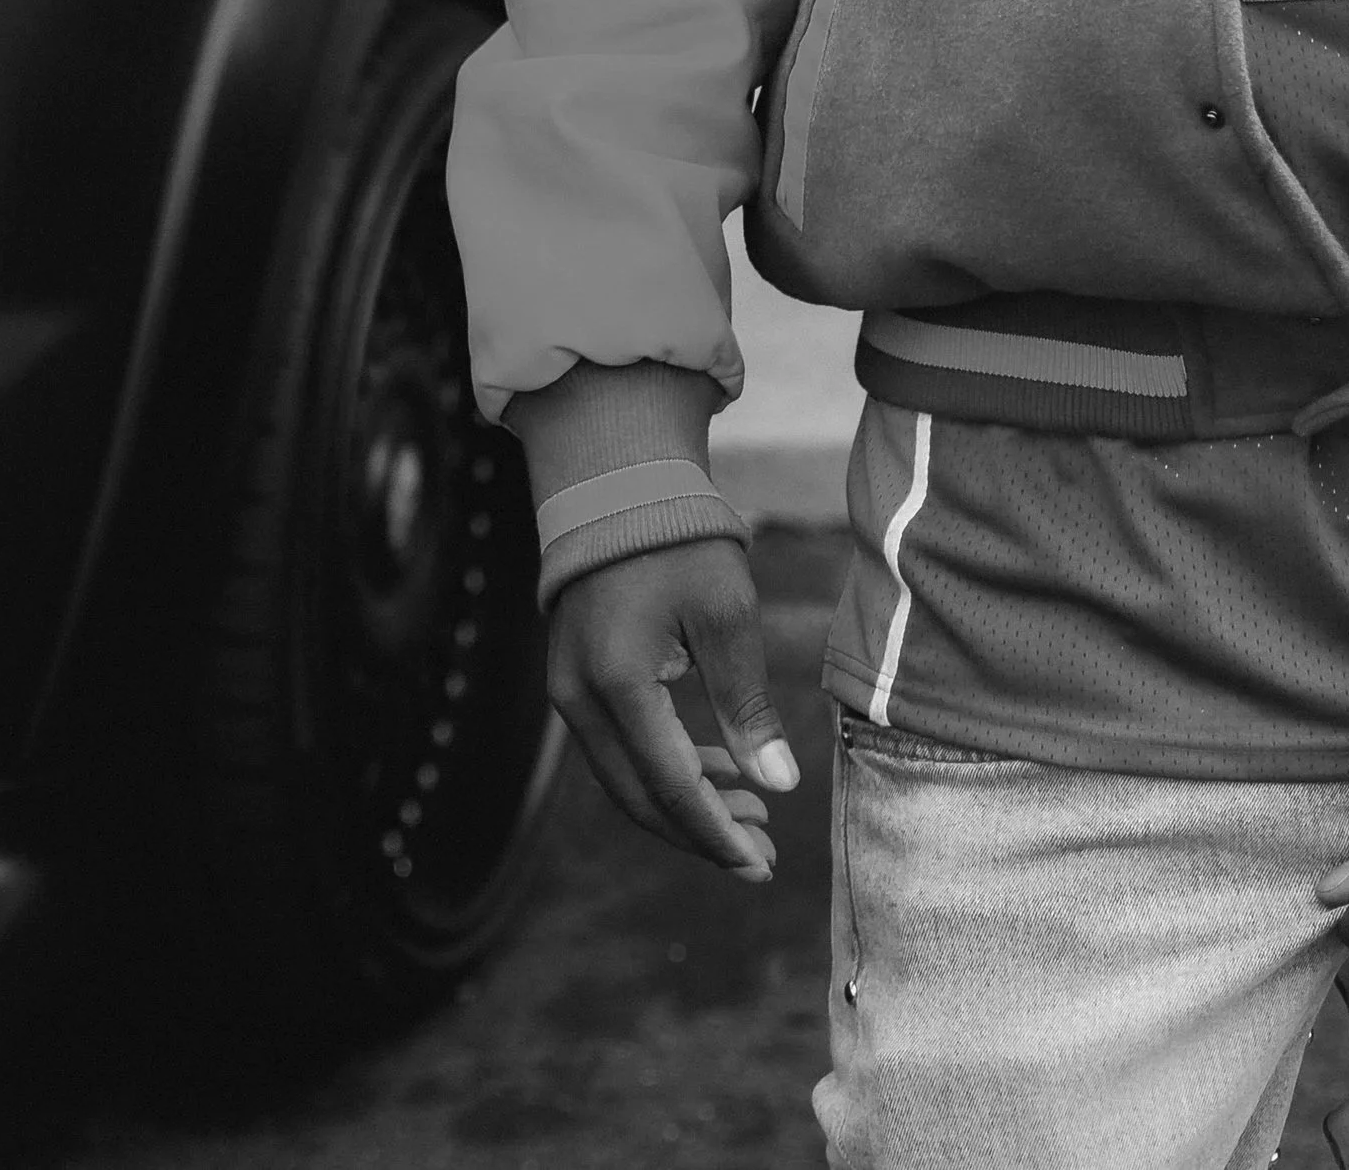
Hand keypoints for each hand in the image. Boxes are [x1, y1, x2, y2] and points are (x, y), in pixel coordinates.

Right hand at [546, 536, 800, 877]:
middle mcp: (580, 700)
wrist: (617, 484)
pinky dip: (665, 767)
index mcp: (619, 684)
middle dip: (701, 833)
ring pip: (626, 779)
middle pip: (640, 798)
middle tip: (762, 854)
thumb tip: (779, 784)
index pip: (670, 787)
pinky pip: (619, 747)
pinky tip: (717, 770)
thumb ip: (746, 704)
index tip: (760, 864)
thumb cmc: (680, 540)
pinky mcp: (574, 681)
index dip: (716, 833)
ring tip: (750, 816)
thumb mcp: (727, 614)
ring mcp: (568, 693)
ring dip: (685, 804)